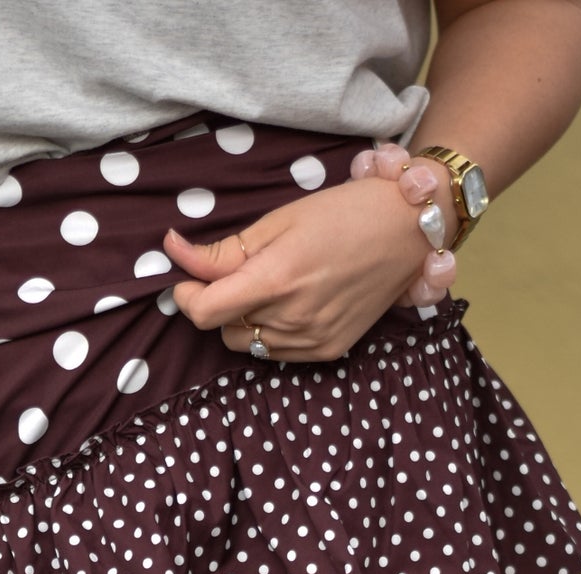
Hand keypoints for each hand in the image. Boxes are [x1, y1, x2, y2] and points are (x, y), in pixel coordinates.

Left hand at [164, 171, 434, 363]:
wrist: (407, 230)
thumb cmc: (343, 213)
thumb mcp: (277, 221)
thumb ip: (222, 251)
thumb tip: (173, 252)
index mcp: (275, 280)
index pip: (204, 312)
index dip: (187, 297)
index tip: (190, 281)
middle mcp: (292, 318)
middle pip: (224, 330)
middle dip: (221, 305)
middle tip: (242, 274)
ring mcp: (311, 340)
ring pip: (249, 346)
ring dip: (247, 321)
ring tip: (273, 287)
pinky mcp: (327, 351)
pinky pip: (277, 353)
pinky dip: (273, 333)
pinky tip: (295, 303)